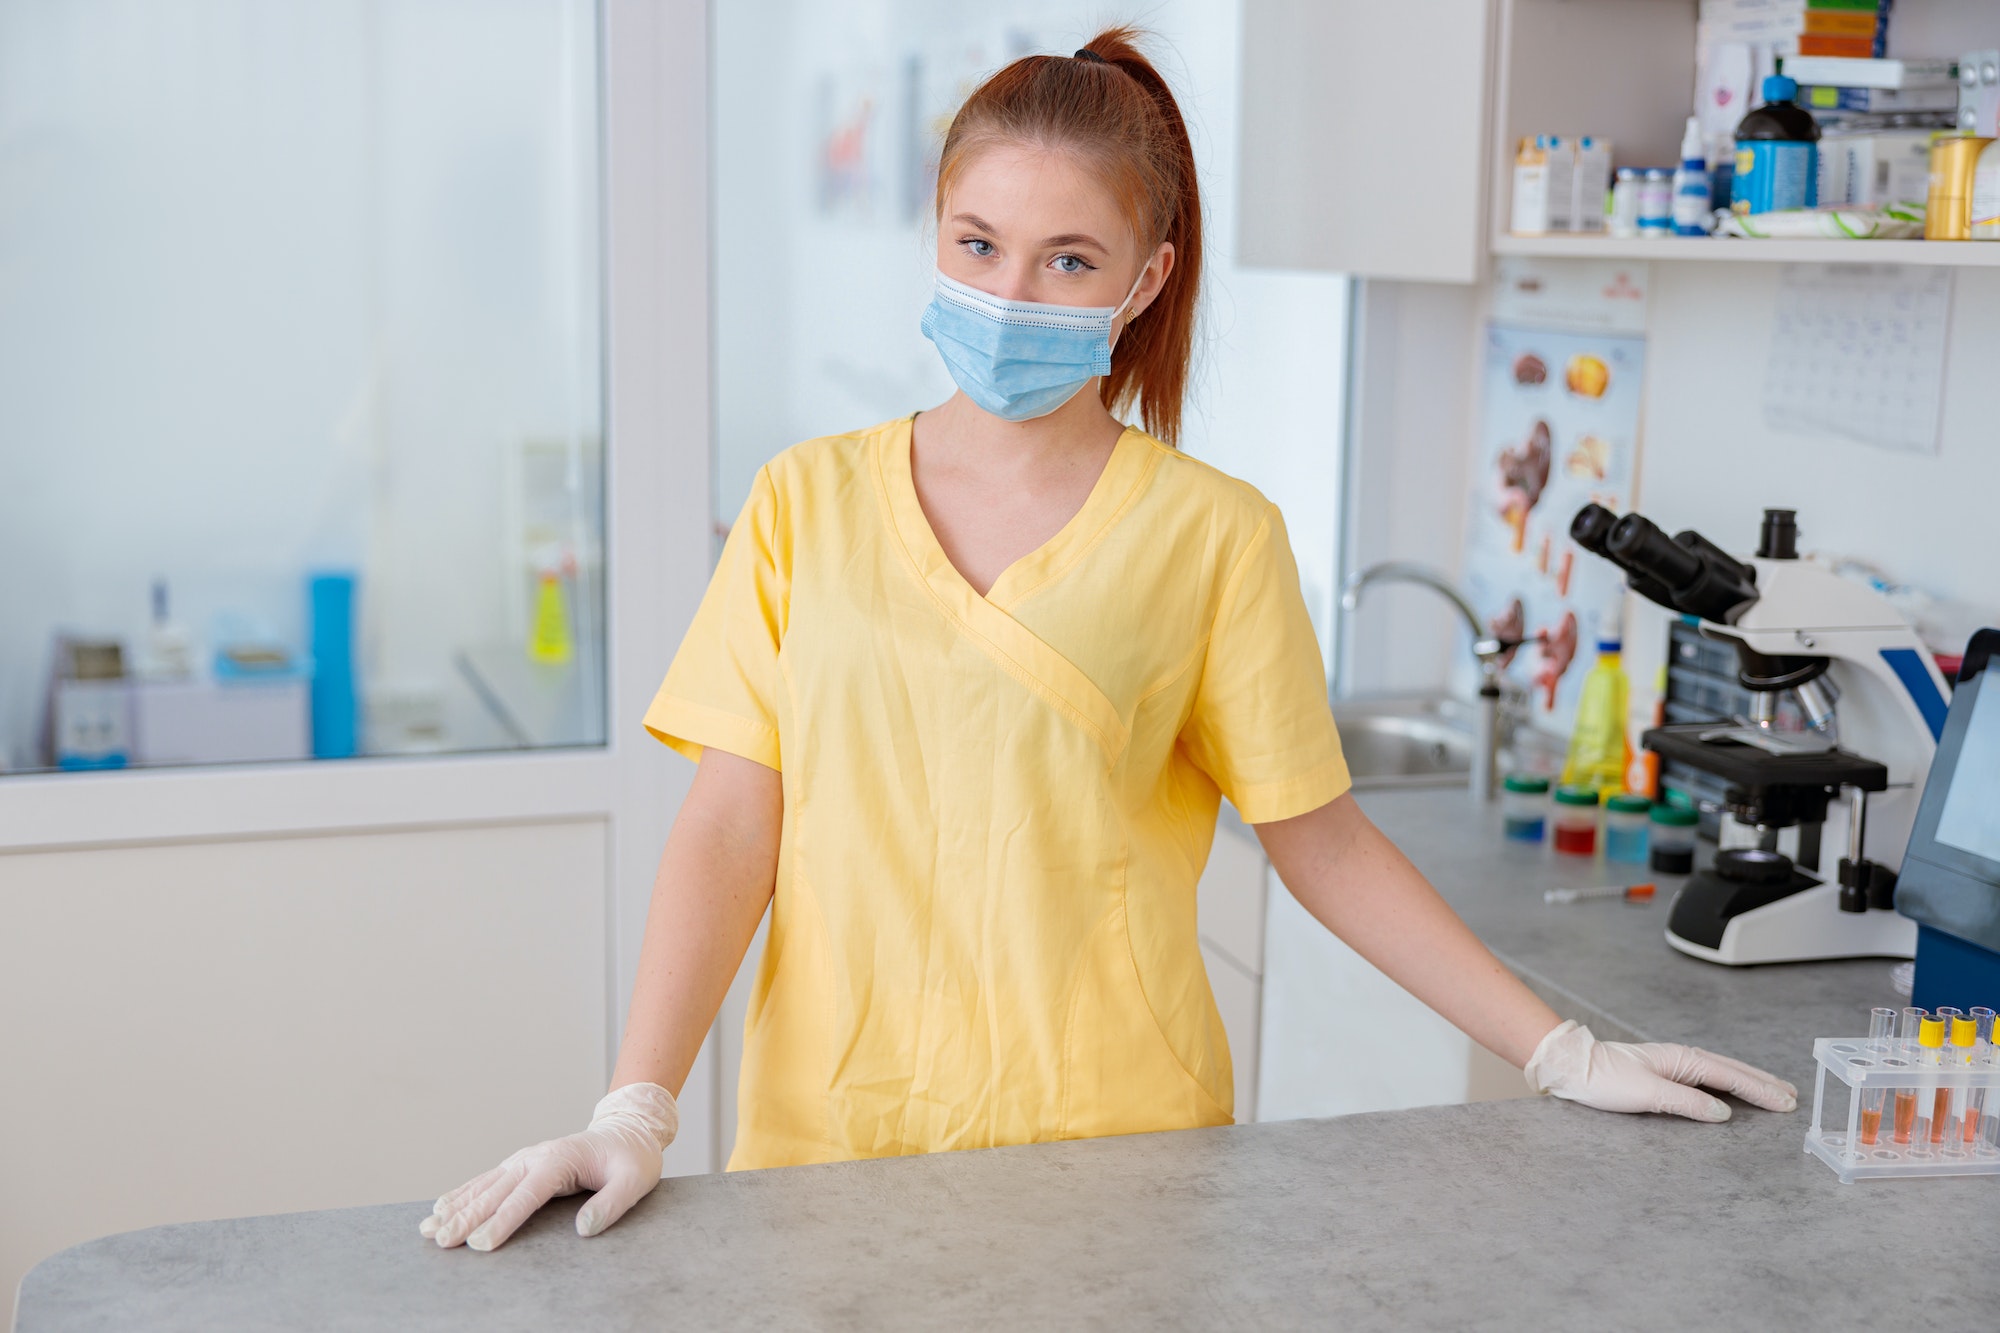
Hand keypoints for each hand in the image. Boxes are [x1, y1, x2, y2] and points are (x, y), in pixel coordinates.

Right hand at [420, 1082, 678, 1250]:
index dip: (503, 1220)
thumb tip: (585, 1229)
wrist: (628, 1131)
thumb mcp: (635, 1180)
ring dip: (456, 1207)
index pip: (527, 1195)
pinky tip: (442, 1207)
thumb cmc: (632, 1158)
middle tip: (442, 1242)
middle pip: (496, 1191)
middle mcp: (535, 1156)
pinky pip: (487, 1181)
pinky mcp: (521, 1165)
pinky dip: (462, 1194)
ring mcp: (525, 1159)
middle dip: (467, 1218)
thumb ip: (612, 1204)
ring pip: (484, 1186)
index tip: (481, 1244)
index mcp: (561, 1159)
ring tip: (429, 1228)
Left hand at [1523, 1020, 1797, 1121]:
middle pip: (1732, 1070)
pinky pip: (1708, 1076)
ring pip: (1722, 1071)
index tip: (1786, 1103)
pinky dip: (1728, 1082)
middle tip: (1792, 1096)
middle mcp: (1682, 1058)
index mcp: (1682, 1060)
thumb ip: (1687, 1102)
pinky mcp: (1665, 1071)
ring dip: (1748, 1081)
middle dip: (1762, 1083)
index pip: (1731, 1077)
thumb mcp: (1648, 1094)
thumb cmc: (1605, 1080)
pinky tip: (1731, 1089)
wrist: (1574, 1068)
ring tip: (1772, 1090)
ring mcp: (1674, 1063)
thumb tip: (1723, 1113)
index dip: (1760, 1091)